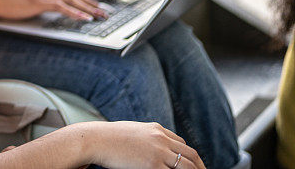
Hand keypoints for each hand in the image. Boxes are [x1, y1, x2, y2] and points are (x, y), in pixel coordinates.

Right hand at [83, 121, 205, 168]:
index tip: (192, 166)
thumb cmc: (107, 137)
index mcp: (156, 129)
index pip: (181, 144)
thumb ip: (145, 138)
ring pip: (188, 166)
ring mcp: (158, 151)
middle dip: (199, 167)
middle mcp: (161, 138)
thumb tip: (150, 149)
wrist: (95, 139)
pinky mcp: (152, 165)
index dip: (189, 157)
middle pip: (190, 155)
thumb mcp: (131, 132)